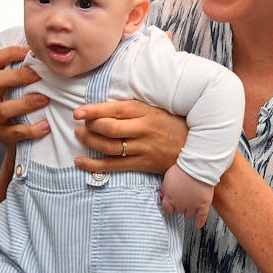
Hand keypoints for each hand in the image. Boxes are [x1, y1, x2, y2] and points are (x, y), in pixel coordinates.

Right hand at [0, 45, 49, 151]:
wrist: (20, 142)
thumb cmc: (25, 107)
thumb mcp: (22, 88)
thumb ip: (30, 71)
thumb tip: (49, 49)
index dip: (9, 52)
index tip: (29, 51)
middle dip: (17, 76)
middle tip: (39, 75)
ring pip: (4, 108)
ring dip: (26, 102)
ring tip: (45, 99)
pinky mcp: (2, 136)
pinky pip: (15, 132)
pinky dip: (32, 129)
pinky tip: (46, 126)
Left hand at [73, 100, 187, 174]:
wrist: (195, 147)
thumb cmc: (171, 123)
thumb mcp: (154, 108)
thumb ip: (131, 108)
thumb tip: (103, 106)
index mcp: (145, 112)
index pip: (115, 110)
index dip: (93, 111)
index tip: (78, 112)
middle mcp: (143, 130)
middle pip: (109, 129)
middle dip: (90, 127)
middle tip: (79, 124)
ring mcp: (142, 148)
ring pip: (109, 147)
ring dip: (89, 142)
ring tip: (79, 136)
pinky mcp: (142, 164)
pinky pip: (113, 166)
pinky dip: (94, 165)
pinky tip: (80, 161)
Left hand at [160, 165, 212, 226]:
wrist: (197, 167)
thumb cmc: (182, 170)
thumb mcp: (167, 177)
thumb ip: (164, 188)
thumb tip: (162, 195)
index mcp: (170, 198)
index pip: (167, 209)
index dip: (168, 207)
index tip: (170, 206)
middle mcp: (180, 205)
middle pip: (178, 211)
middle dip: (179, 207)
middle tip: (181, 203)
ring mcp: (192, 206)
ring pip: (189, 215)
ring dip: (188, 212)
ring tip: (189, 208)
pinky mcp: (203, 205)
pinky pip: (202, 217)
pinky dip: (200, 221)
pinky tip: (199, 224)